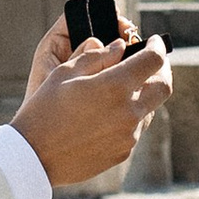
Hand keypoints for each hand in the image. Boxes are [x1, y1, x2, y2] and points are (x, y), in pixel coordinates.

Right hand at [12, 10, 173, 187]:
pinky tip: (108, 114)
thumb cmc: (44, 109)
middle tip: (150, 63)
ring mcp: (128, 135)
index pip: (154, 59)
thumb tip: (119, 46)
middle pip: (164, 85)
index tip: (152, 41)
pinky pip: (135, 129)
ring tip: (123, 88)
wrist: (33, 157)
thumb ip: (96, 56)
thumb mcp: (64, 73)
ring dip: (144, 94)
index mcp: (115, 86)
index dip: (157, 46)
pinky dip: (130, 116)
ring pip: (150, 109)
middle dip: (161, 70)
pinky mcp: (122, 152)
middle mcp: (129, 111)